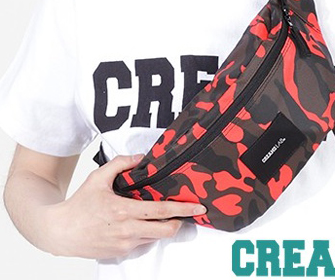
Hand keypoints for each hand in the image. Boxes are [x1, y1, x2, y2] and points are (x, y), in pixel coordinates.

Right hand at [45, 154, 205, 258]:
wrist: (60, 232)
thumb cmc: (79, 205)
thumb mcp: (99, 177)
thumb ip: (121, 164)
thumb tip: (141, 157)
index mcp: (124, 211)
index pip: (161, 211)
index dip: (183, 209)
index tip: (197, 206)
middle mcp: (128, 230)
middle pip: (166, 230)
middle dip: (179, 222)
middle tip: (184, 212)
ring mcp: (125, 244)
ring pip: (156, 238)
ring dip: (163, 227)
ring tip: (161, 215)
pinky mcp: (120, 253)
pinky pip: (143, 244)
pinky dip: (148, 234)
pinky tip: (141, 223)